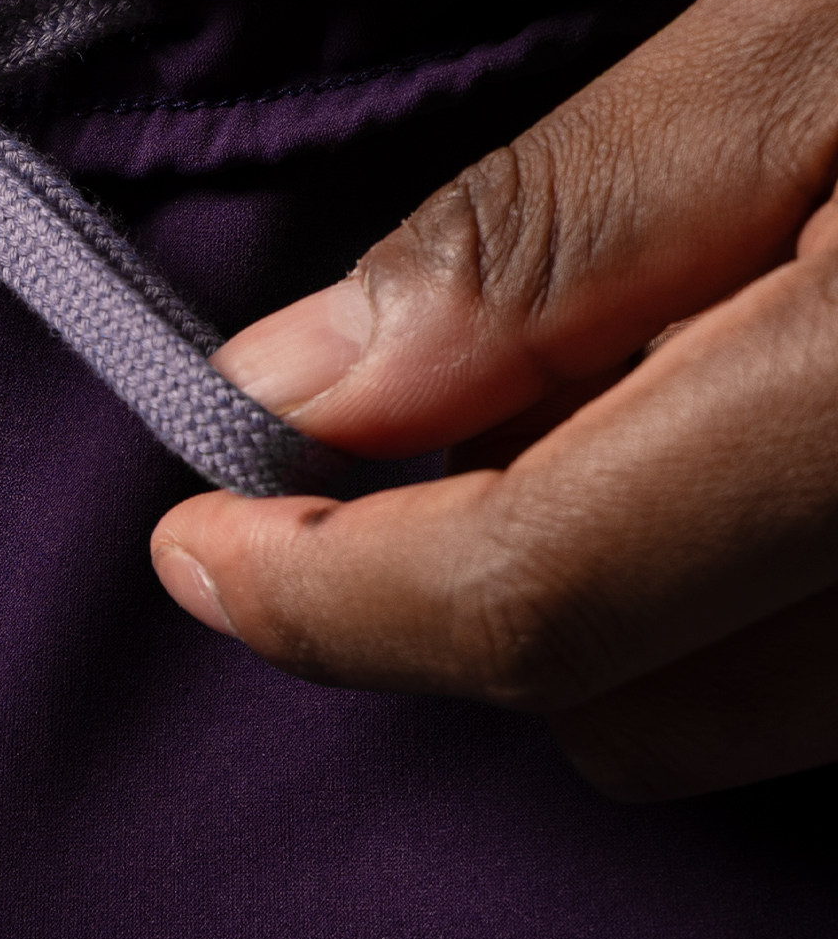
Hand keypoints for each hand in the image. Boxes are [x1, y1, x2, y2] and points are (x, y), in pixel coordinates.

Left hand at [152, 0, 837, 801]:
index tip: (196, 540)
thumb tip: (310, 379)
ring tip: (617, 384)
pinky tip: (736, 431)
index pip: (537, 599)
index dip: (322, 593)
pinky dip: (743, 587)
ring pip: (737, 710)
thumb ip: (574, 228)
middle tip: (414, 408)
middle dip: (459, 584)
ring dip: (605, 591)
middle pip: (621, 700)